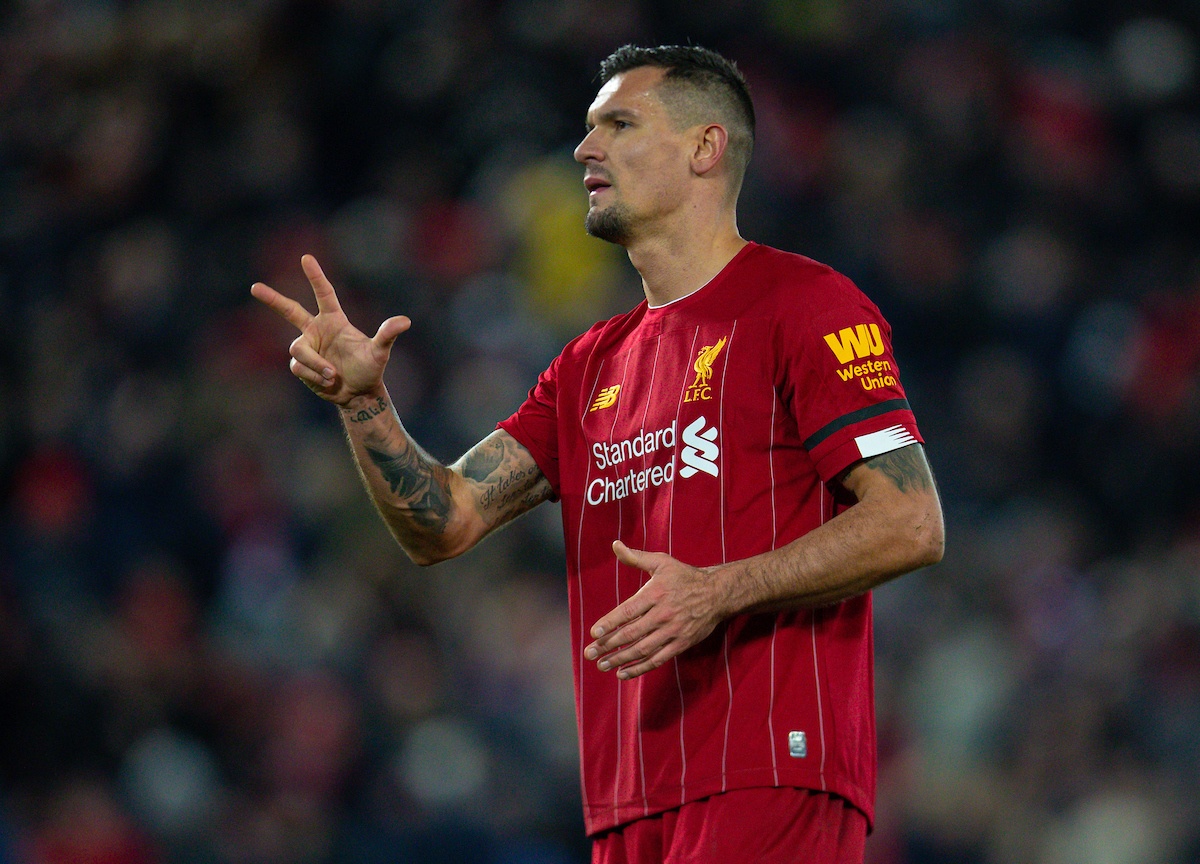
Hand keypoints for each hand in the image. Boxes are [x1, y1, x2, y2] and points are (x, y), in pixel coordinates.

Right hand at [250, 255, 409, 405]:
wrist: (358, 393)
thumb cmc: (370, 368)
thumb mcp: (379, 352)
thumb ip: (387, 335)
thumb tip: (405, 321)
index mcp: (334, 320)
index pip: (324, 294)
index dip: (315, 276)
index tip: (306, 258)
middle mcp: (316, 330)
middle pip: (290, 311)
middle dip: (272, 299)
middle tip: (254, 287)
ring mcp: (307, 347)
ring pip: (298, 351)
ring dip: (316, 365)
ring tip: (333, 375)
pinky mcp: (300, 365)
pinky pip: (299, 367)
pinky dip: (315, 376)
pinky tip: (328, 381)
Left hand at [584, 541, 724, 679]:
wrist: (716, 593)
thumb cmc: (685, 576)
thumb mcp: (662, 562)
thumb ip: (636, 557)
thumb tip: (615, 545)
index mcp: (656, 594)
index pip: (628, 611)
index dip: (610, 623)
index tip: (594, 632)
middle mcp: (663, 614)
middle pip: (632, 633)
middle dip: (608, 645)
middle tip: (590, 653)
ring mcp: (673, 631)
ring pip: (642, 649)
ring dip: (620, 659)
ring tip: (602, 664)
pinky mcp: (681, 644)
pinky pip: (658, 659)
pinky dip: (640, 668)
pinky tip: (623, 673)